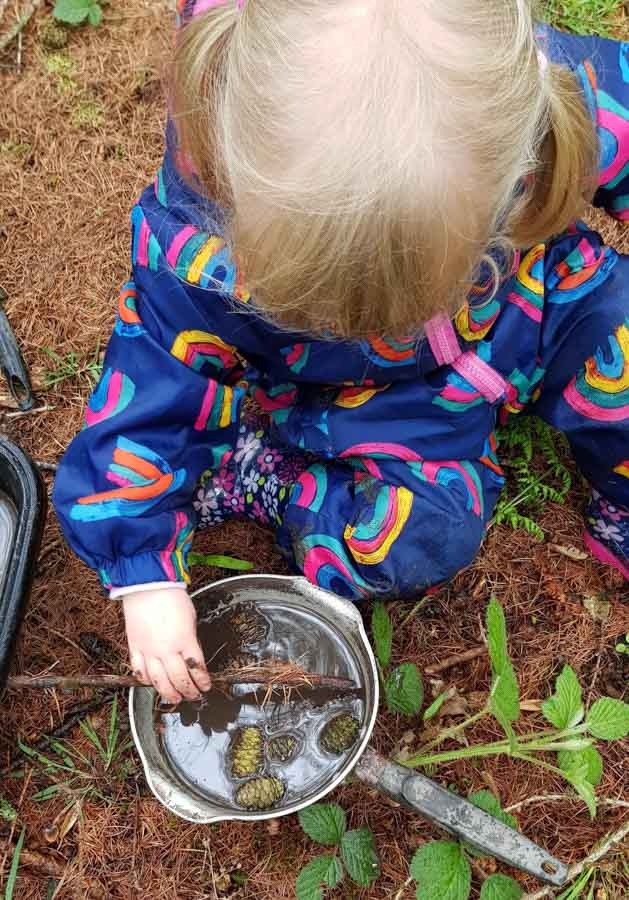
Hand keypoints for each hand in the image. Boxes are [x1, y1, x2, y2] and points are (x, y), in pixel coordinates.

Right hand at [123, 588, 210, 703]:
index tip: (206, 686)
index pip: (196, 668)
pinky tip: (151, 684)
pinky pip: (139, 671)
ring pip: (158, 681)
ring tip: (175, 698)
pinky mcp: (134, 647)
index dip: (202, 681)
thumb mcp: (190, 619)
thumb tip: (192, 656)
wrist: (148, 586)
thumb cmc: (172, 597)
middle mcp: (166, 649)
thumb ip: (190, 640)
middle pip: (179, 680)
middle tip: (194, 696)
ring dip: (168, 693)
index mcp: (185, 640)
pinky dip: (145, 680)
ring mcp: (148, 650)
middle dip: (189, 691)